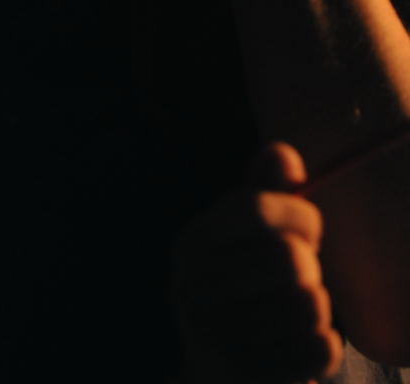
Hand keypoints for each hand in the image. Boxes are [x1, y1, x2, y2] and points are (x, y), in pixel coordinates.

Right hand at [170, 141, 343, 383]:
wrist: (220, 373)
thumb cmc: (244, 292)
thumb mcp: (246, 236)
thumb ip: (265, 190)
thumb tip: (282, 152)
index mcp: (191, 243)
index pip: (255, 208)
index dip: (298, 214)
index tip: (307, 230)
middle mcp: (191, 289)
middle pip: (291, 258)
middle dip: (310, 269)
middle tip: (297, 281)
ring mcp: (215, 340)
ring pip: (312, 305)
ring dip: (316, 311)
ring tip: (291, 316)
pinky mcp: (246, 379)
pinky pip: (321, 349)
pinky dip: (322, 348)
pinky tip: (296, 348)